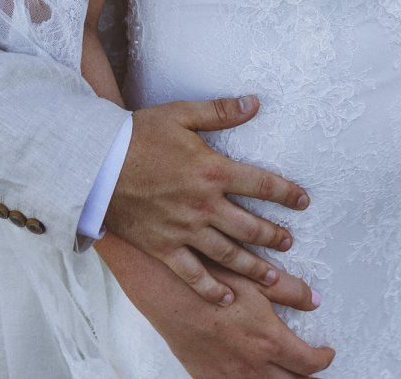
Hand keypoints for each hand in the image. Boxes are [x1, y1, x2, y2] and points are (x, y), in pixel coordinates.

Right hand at [106, 95, 315, 305]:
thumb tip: (255, 103)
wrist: (96, 165)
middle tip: (289, 243)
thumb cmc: (138, 135)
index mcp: (213, 171)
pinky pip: (192, 274)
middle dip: (274, 236)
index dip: (287, 194)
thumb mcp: (181, 115)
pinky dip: (210, 289)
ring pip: (228, 255)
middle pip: (250, 226)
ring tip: (273, 278)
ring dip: (255, 267)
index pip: (262, 185)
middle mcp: (204, 205)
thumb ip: (220, 112)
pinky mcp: (164, 247)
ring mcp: (185, 230)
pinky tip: (226, 297)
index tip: (303, 201)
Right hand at [109, 249, 334, 378]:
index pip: (308, 362)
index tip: (326, 353)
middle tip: (315, 376)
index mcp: (270, 341)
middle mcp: (253, 365)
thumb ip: (291, 291)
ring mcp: (229, 376)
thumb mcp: (258, 280)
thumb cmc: (213, 281)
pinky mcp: (208, 377)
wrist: (169, 293)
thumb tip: (315, 300)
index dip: (323, 359)